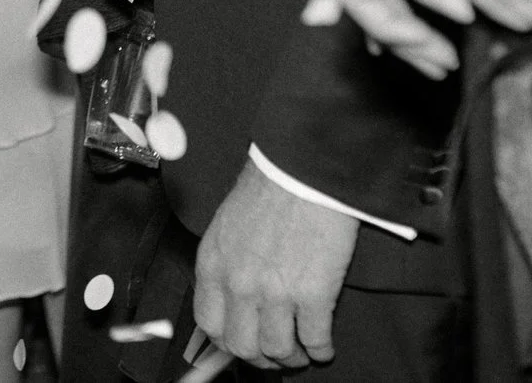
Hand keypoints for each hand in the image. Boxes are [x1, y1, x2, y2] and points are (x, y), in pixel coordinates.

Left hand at [194, 159, 359, 368]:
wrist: (302, 173)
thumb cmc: (267, 192)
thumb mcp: (226, 229)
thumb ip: (224, 266)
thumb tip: (231, 301)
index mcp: (213, 265)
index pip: (208, 324)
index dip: (226, 341)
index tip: (240, 344)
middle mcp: (238, 284)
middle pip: (241, 346)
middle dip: (259, 358)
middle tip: (274, 355)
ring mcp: (275, 293)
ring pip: (278, 351)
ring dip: (292, 358)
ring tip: (302, 352)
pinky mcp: (313, 295)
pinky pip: (315, 340)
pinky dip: (321, 351)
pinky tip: (323, 346)